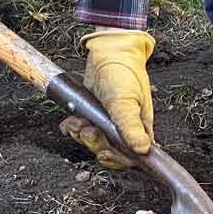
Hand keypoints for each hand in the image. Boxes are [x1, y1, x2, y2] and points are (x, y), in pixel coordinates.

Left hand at [64, 29, 154, 167]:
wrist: (109, 53)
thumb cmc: (125, 74)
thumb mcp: (127, 101)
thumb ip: (131, 126)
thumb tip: (142, 149)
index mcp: (140, 129)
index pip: (131, 158)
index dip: (117, 161)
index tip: (104, 154)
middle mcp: (124, 130)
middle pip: (109, 152)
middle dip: (95, 144)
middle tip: (87, 131)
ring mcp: (108, 124)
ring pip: (93, 143)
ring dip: (82, 136)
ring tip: (77, 123)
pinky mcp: (93, 117)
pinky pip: (82, 131)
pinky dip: (73, 129)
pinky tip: (70, 122)